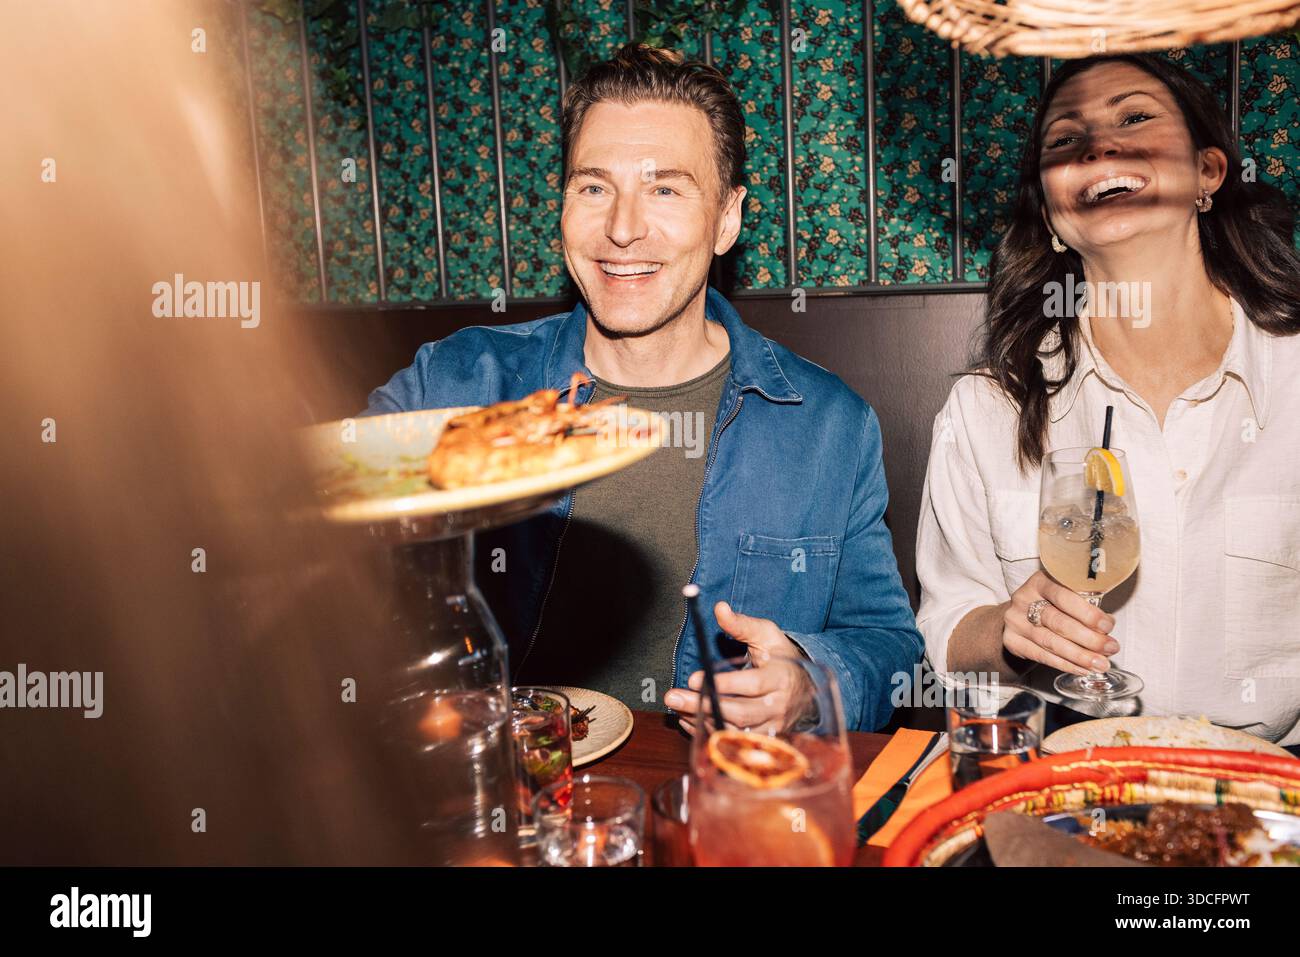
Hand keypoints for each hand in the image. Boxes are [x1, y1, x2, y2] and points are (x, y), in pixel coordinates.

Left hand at [665, 601, 815, 735]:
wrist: (806, 688)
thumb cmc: (781, 657)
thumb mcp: (766, 635)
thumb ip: (742, 624)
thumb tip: (719, 608)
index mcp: (781, 678)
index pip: (752, 684)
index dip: (723, 683)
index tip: (693, 678)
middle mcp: (778, 706)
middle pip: (739, 712)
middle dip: (703, 705)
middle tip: (673, 697)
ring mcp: (771, 727)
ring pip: (734, 731)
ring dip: (702, 720)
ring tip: (676, 708)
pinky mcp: (762, 740)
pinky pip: (732, 741)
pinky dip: (708, 732)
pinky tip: (688, 720)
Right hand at [1004, 571, 1117, 674]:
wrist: (1020, 614)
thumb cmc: (1051, 603)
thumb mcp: (1066, 593)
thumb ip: (1085, 604)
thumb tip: (1107, 624)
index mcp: (1039, 581)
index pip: (1063, 596)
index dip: (1087, 613)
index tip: (1107, 626)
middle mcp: (1023, 599)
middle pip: (1057, 622)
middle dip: (1088, 638)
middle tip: (1110, 648)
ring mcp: (1015, 621)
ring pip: (1050, 642)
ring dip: (1080, 656)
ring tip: (1101, 664)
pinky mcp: (1011, 641)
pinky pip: (1042, 656)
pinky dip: (1066, 664)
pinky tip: (1083, 668)